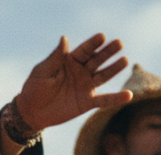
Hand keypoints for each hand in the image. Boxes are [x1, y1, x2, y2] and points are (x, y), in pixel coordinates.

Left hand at [12, 34, 130, 131]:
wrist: (32, 112)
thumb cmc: (34, 88)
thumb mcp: (42, 72)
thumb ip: (55, 57)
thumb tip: (64, 38)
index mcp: (70, 61)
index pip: (84, 50)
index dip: (93, 43)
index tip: (102, 36)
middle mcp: (81, 71)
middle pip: (97, 60)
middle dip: (108, 52)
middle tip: (119, 43)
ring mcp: (86, 86)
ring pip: (103, 76)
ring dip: (114, 69)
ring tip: (125, 60)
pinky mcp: (87, 102)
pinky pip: (104, 100)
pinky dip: (116, 98)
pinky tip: (129, 95)